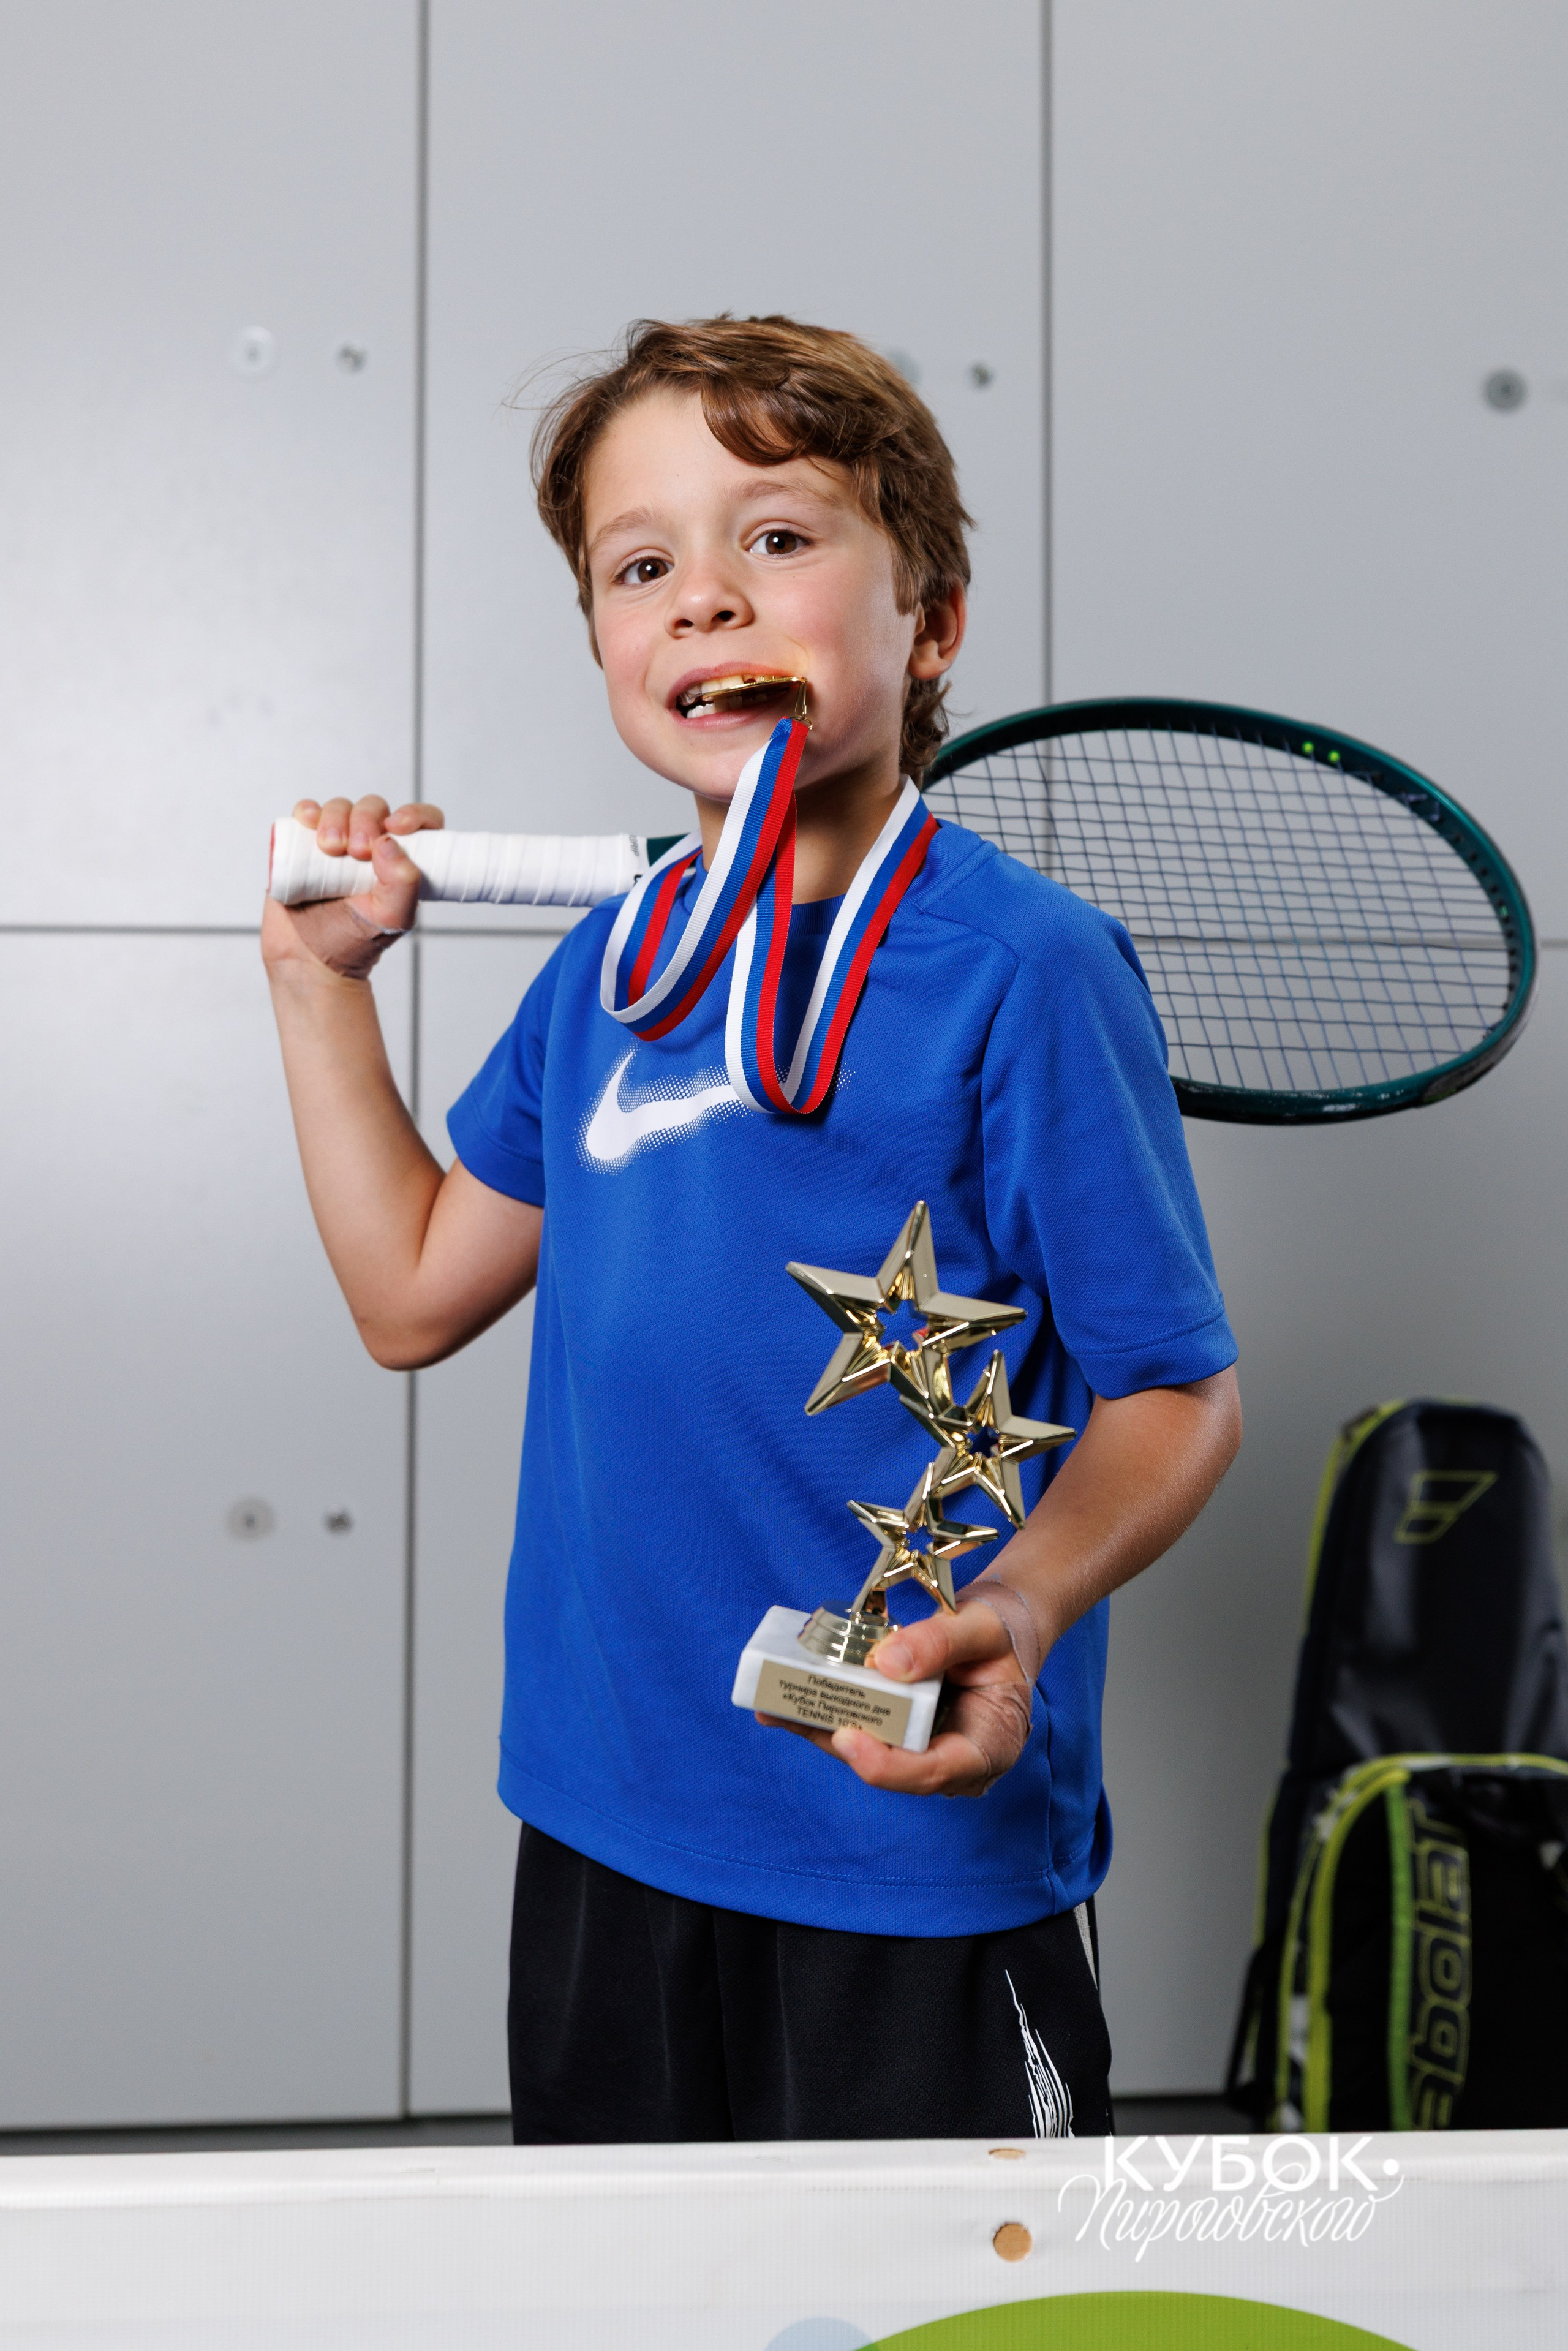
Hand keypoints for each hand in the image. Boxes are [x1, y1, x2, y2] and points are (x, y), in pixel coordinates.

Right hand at [261, 795, 444, 979]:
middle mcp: (369, 848)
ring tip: (330, 848)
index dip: (414, 815)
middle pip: (374, 809)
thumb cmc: (354, 944)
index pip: (419, 823)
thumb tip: (388, 842)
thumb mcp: (392, 918)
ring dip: (336, 816)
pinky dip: (308, 811)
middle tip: (355, 850)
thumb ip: (403, 883)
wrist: (308, 961)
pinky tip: (308, 821)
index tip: (397, 827)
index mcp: (399, 862)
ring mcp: (336, 844)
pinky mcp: (303, 845)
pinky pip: (307, 814)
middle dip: (366, 820)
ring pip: (341, 807)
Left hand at [759, 1584, 1040, 1796]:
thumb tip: (886, 1663)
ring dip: (816, 1728)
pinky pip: (858, 1731)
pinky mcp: (897, 1737)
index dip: (887, 1765)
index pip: (934, 1772)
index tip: (846, 1737)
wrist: (998, 1634)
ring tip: (771, 1703)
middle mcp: (949, 1761)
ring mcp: (921, 1752)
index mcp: (988, 1748)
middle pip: (889, 1765)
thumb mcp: (984, 1627)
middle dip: (835, 1741)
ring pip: (865, 1751)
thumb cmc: (1000, 1635)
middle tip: (789, 1712)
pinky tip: (781, 1701)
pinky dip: (821, 1714)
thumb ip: (943, 1642)